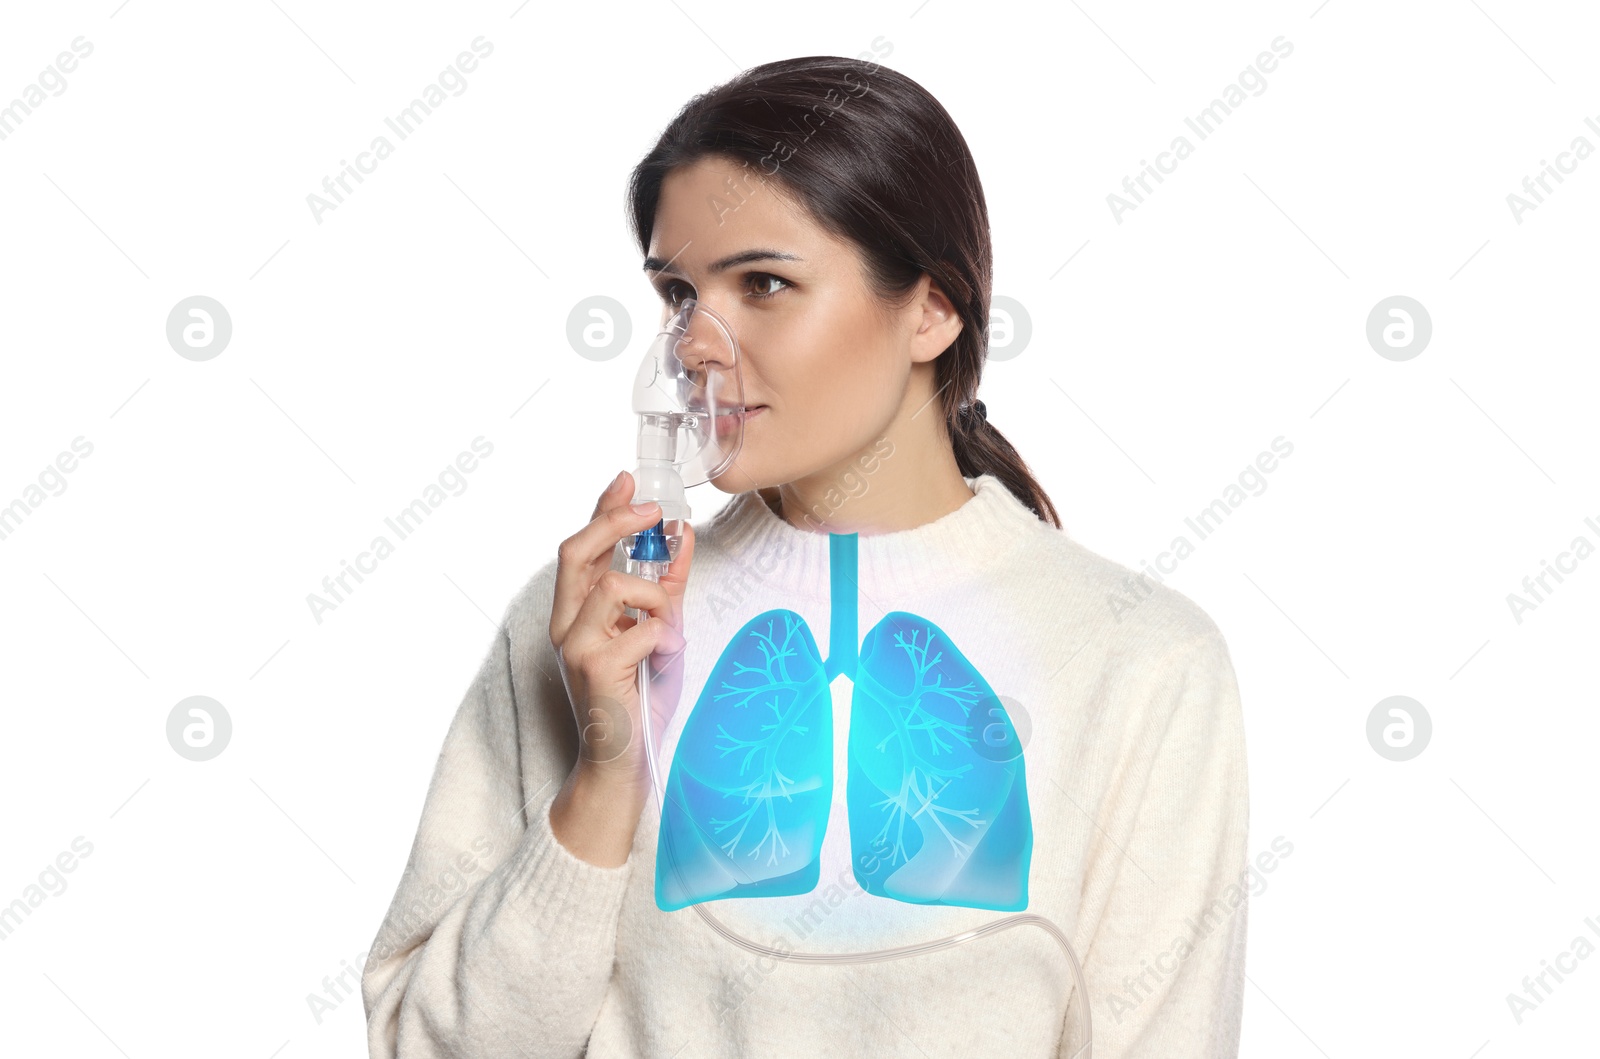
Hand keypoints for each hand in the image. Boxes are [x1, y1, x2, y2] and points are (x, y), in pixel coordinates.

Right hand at [549, 471, 693, 800]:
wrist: (623, 761)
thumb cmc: (638, 700)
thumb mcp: (659, 632)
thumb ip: (666, 588)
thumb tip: (681, 537)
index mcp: (577, 613)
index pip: (580, 547)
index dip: (602, 508)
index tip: (626, 479)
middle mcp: (566, 625)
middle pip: (576, 550)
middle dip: (616, 522)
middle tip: (655, 512)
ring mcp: (576, 646)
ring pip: (614, 585)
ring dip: (655, 598)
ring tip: (667, 628)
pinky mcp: (595, 669)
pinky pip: (642, 628)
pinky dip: (664, 637)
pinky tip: (663, 658)